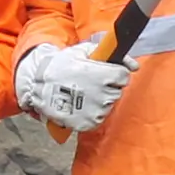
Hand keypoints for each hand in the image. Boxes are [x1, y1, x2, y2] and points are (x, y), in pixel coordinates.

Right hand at [16, 42, 132, 132]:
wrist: (39, 86)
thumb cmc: (61, 66)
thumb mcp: (83, 51)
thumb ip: (112, 55)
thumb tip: (135, 65)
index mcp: (103, 75)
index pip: (123, 76)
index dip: (115, 73)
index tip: (105, 72)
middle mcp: (102, 95)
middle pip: (116, 91)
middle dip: (107, 86)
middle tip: (91, 82)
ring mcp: (96, 111)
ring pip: (108, 105)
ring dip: (100, 99)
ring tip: (83, 93)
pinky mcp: (88, 124)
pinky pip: (99, 117)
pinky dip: (92, 112)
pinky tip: (80, 104)